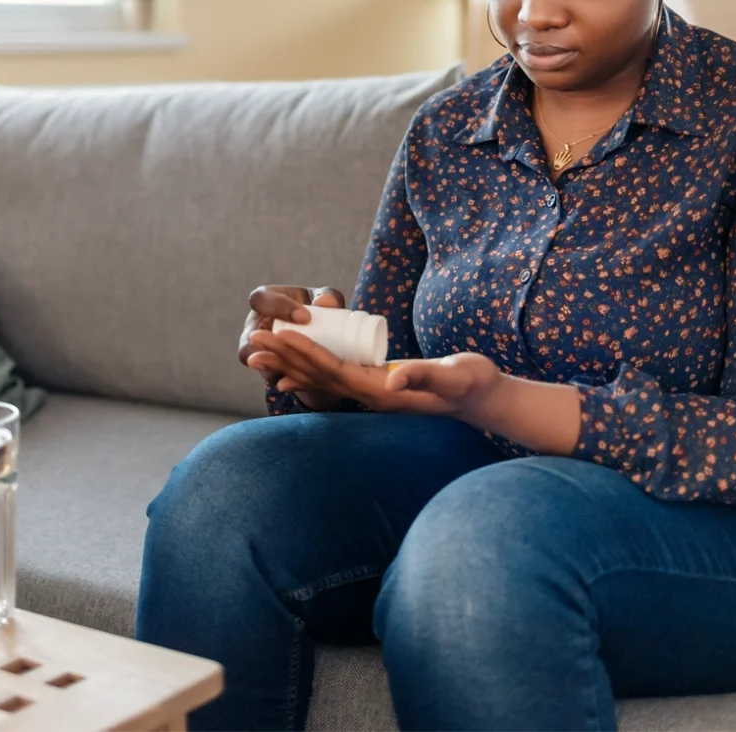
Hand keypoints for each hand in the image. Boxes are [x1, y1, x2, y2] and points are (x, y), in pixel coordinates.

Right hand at [239, 285, 343, 409]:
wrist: (322, 336)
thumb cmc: (319, 310)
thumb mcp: (326, 301)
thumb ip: (328, 298)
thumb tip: (325, 302)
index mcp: (269, 299)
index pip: (261, 299)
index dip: (278, 308)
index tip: (304, 317)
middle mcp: (257, 324)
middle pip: (250, 333)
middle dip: (265, 342)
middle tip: (288, 345)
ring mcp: (257, 348)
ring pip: (252, 358)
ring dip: (266, 364)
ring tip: (282, 369)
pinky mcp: (267, 368)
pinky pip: (267, 374)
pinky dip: (279, 378)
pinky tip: (292, 382)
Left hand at [247, 331, 504, 417]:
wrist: (483, 399)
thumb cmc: (471, 382)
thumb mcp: (453, 375)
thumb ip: (424, 375)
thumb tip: (392, 377)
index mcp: (381, 391)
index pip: (332, 369)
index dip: (303, 351)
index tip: (277, 336)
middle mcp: (370, 395)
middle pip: (317, 375)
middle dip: (285, 357)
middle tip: (253, 341)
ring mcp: (371, 393)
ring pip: (321, 378)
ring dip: (289, 365)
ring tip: (259, 354)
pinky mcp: (375, 385)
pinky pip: (334, 378)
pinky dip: (309, 371)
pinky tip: (289, 371)